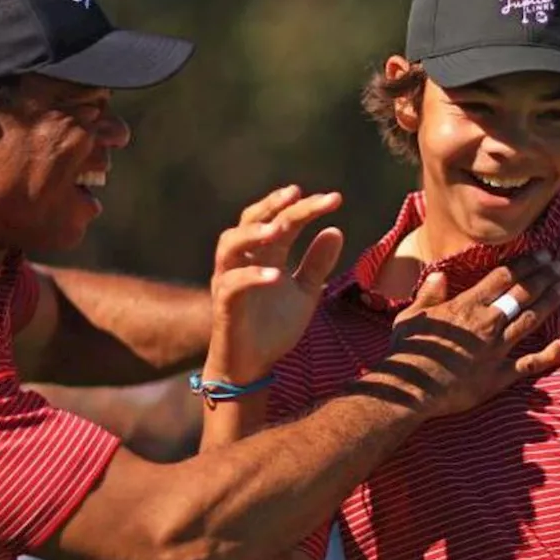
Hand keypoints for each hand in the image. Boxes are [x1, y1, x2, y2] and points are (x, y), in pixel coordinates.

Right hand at [205, 186, 345, 383]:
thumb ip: (317, 264)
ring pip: (230, 245)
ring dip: (253, 233)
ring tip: (278, 228)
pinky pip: (232, 284)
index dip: (305, 207)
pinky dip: (251, 276)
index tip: (334, 199)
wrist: (253, 366)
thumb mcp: (305, 293)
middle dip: (273, 204)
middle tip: (297, 193)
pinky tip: (275, 275)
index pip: (283, 220)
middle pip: (251, 220)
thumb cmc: (274, 327)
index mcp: (265, 254)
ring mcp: (230, 280)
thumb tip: (335, 230)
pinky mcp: (224, 305)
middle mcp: (244, 260)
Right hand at [363, 253, 559, 417]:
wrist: (411, 389)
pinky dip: (548, 355)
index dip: (525, 264)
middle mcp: (486, 323)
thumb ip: (429, 294)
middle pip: (522, 294)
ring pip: (530, 320)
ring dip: (550, 303)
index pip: (503, 277)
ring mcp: (496, 349)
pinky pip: (530, 364)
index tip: (542, 254)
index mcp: (466, 306)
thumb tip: (440, 275)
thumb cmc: (408, 352)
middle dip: (543, 277)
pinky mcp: (500, 375)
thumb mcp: (411, 315)